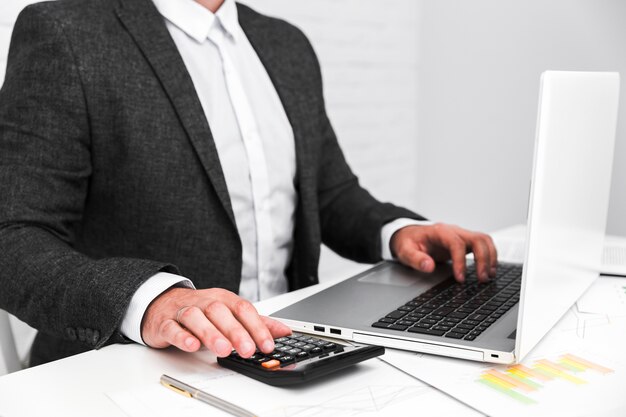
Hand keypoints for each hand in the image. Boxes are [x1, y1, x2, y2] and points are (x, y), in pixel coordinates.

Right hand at [141, 287, 290, 357]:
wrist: (163, 303)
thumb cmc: (202, 310)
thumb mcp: (230, 313)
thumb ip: (256, 323)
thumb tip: (283, 331)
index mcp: (224, 300)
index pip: (243, 309)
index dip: (257, 327)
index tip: (268, 345)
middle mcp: (205, 303)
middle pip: (221, 312)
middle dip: (236, 332)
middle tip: (247, 349)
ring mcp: (184, 311)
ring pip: (196, 318)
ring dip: (211, 334)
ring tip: (223, 350)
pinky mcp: (166, 323)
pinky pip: (173, 328)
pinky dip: (182, 336)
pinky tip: (191, 346)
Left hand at [390, 223, 496, 281]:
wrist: (410, 235)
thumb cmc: (409, 242)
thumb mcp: (405, 251)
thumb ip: (415, 259)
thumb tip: (428, 266)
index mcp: (439, 232)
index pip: (456, 243)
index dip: (460, 261)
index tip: (460, 278)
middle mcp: (453, 231)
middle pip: (477, 239)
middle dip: (483, 259)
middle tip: (481, 278)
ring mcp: (461, 235)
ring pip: (484, 240)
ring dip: (490, 257)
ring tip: (488, 276)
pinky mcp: (465, 241)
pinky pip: (483, 245)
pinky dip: (490, 256)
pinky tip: (489, 270)